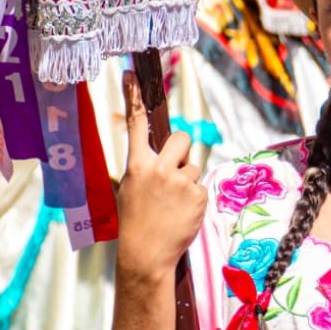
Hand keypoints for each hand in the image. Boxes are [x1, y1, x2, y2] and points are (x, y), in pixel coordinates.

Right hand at [117, 71, 206, 279]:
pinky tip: (182, 214)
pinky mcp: (197, 195)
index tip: (131, 74)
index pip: (136, 125)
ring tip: (173, 205)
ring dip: (187, 182)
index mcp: (136, 166)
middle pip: (181, 138)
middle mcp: (158, 169)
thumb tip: (164, 154)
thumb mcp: (130, 189)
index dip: (134, 98)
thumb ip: (145, 167)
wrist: (146, 255)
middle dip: (182, 151)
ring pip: (193, 166)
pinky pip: (200, 187)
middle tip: (175, 173)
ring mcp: (179, 182)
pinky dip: (194, 199)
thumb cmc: (136, 222)